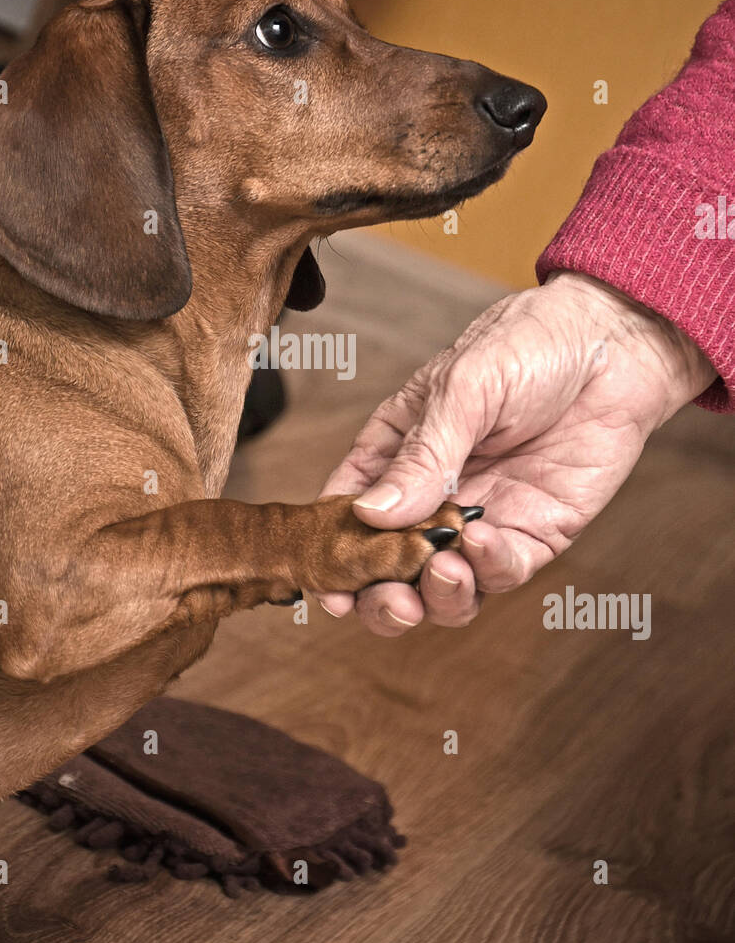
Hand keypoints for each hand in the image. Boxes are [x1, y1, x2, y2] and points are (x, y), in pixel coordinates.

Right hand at [316, 271, 715, 632]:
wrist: (614, 345)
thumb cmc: (529, 345)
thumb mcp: (462, 388)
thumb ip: (422, 455)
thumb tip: (369, 515)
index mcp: (396, 451)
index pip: (347, 511)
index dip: (333, 554)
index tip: (328, 586)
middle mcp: (433, 494)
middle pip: (389, 567)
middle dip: (381, 596)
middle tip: (389, 598)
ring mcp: (482, 519)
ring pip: (444, 587)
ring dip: (436, 596)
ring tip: (442, 570)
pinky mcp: (534, 534)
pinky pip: (502, 572)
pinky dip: (488, 569)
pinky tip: (483, 540)